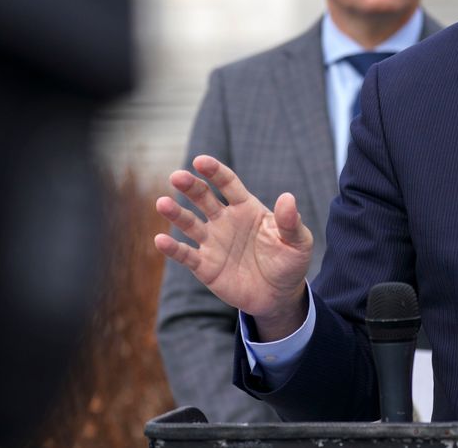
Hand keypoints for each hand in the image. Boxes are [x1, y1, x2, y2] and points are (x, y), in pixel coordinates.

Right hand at [154, 155, 312, 338]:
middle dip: (190, 186)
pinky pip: (186, 255)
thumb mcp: (298, 242)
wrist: (279, 296)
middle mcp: (225, 220)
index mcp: (246, 208)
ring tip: (162, 203)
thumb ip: (290, 221)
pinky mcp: (205, 266)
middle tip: (177, 176)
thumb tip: (288, 198)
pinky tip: (160, 240)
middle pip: (204, 198)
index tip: (200, 161)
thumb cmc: (289, 262)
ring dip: (176, 214)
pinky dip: (172, 248)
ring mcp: (213, 242)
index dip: (215, 172)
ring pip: (190, 223)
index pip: (228, 184)